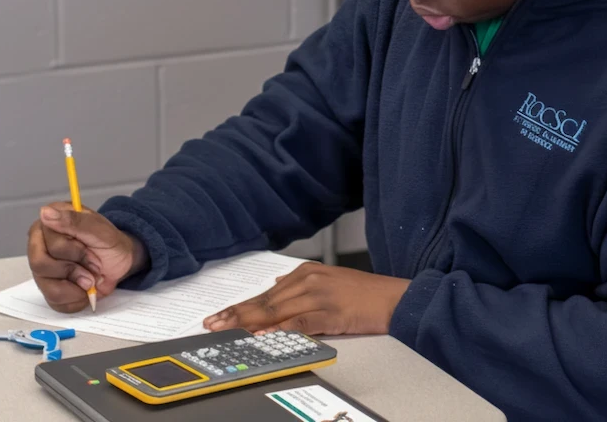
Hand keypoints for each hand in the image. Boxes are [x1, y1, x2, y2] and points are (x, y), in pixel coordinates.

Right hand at [27, 202, 146, 312]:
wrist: (120, 262)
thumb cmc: (109, 243)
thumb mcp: (99, 229)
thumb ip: (74, 221)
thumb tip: (45, 212)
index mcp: (50, 222)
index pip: (48, 243)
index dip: (74, 252)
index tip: (91, 250)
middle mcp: (39, 243)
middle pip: (40, 264)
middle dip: (74, 269)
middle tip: (94, 266)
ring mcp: (41, 267)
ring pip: (45, 284)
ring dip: (76, 284)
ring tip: (91, 278)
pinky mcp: (48, 287)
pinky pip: (53, 300)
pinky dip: (75, 297)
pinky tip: (84, 288)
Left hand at [203, 263, 409, 335]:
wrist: (394, 297)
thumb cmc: (364, 293)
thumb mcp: (330, 280)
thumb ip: (301, 284)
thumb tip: (276, 288)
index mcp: (307, 272)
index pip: (265, 293)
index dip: (239, 307)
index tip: (219, 316)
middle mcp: (310, 280)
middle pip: (265, 302)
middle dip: (236, 315)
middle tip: (213, 324)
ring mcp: (320, 296)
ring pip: (277, 311)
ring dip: (249, 323)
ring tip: (228, 331)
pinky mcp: (331, 313)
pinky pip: (299, 322)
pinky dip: (280, 329)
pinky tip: (264, 334)